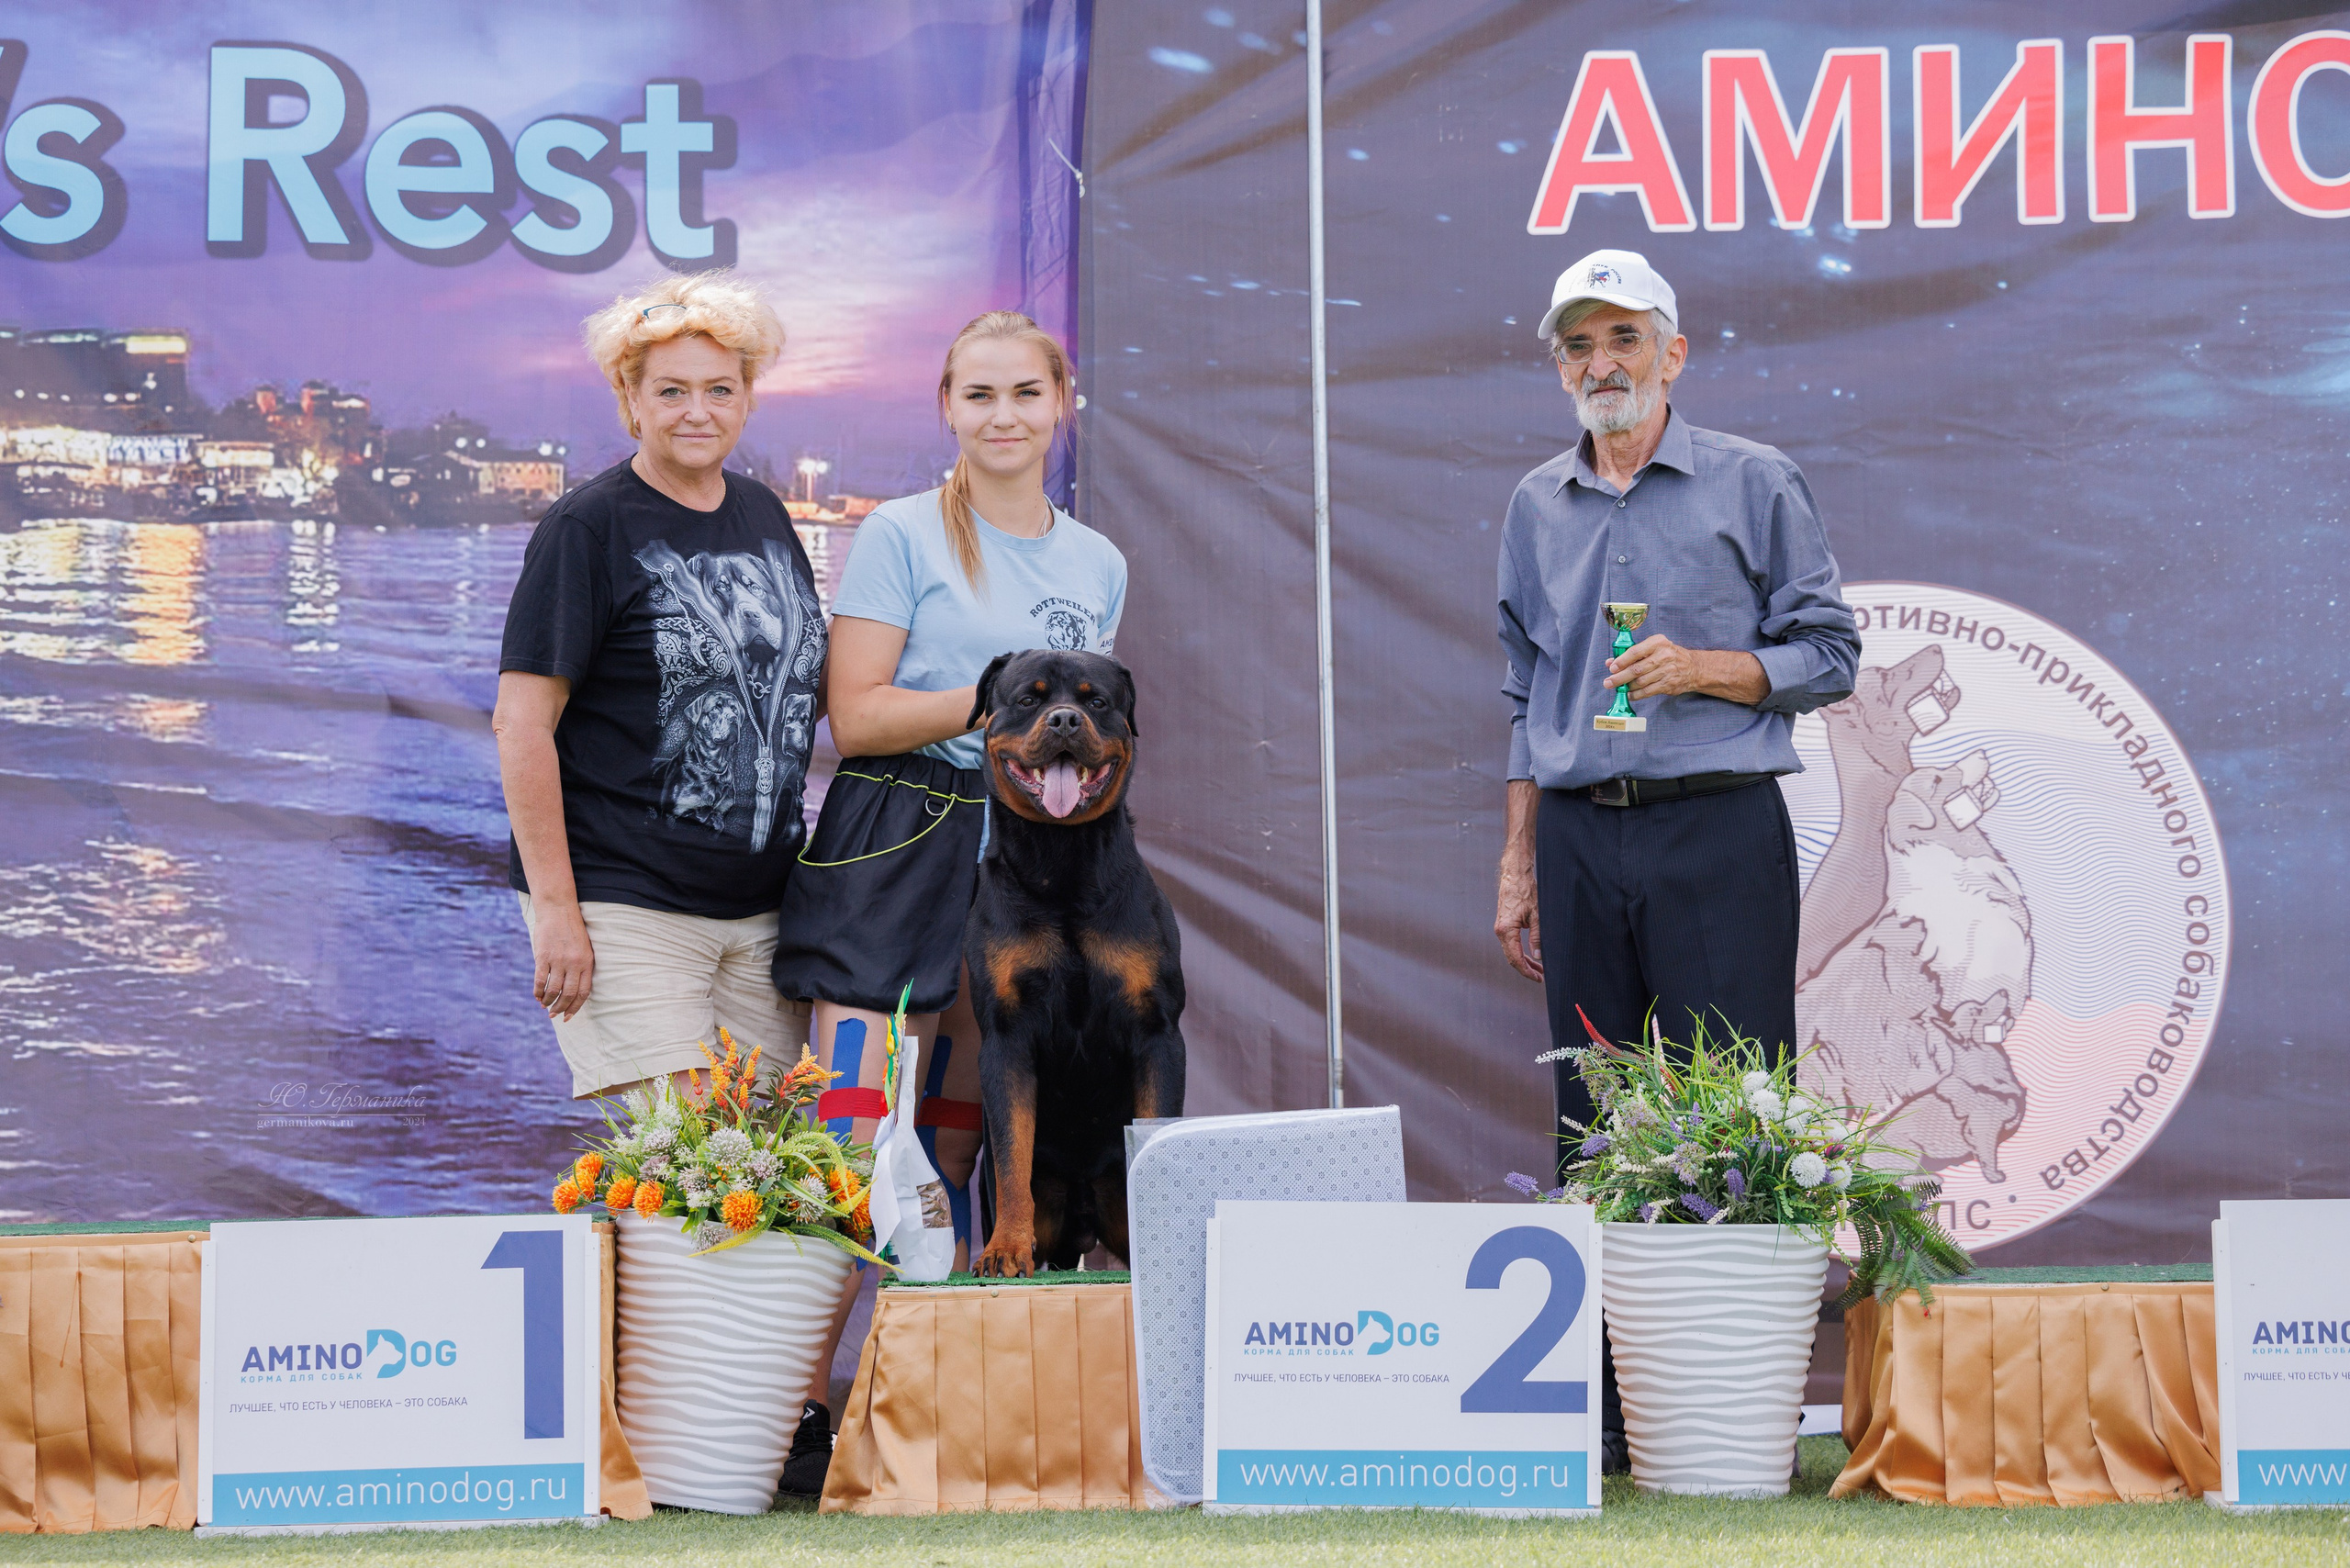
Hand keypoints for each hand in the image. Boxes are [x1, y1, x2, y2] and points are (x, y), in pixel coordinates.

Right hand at [532, 902, 595, 1021]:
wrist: (558, 910)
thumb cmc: (572, 930)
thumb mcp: (585, 948)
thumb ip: (581, 967)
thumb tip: (574, 990)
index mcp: (587, 962)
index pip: (583, 992)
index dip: (575, 1007)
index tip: (568, 1016)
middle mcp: (574, 963)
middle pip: (568, 994)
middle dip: (561, 1008)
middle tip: (554, 1015)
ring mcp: (558, 960)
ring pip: (553, 990)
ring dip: (548, 1001)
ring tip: (545, 1006)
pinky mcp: (543, 956)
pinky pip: (540, 980)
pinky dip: (538, 991)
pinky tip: (537, 996)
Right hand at [1494, 857, 1542, 981]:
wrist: (1514, 875)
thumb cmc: (1526, 891)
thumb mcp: (1537, 915)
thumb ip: (1537, 937)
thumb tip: (1538, 956)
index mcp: (1506, 930)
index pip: (1515, 958)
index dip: (1526, 971)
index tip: (1538, 978)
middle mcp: (1500, 931)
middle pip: (1512, 957)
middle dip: (1526, 969)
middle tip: (1541, 977)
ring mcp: (1500, 928)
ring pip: (1511, 951)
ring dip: (1524, 961)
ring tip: (1538, 969)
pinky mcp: (1504, 924)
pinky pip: (1511, 943)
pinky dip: (1520, 951)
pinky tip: (1531, 955)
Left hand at [1605, 636, 1768, 704]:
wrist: (1693, 667)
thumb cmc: (1668, 656)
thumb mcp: (1653, 649)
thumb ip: (1632, 654)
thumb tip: (1610, 663)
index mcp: (1658, 642)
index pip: (1636, 651)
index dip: (1622, 661)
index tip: (1612, 668)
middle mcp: (1664, 655)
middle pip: (1637, 669)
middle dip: (1620, 677)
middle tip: (1608, 682)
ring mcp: (1668, 671)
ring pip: (1641, 681)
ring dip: (1627, 686)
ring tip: (1618, 688)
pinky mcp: (1669, 684)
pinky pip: (1648, 691)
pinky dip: (1636, 694)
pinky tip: (1629, 694)